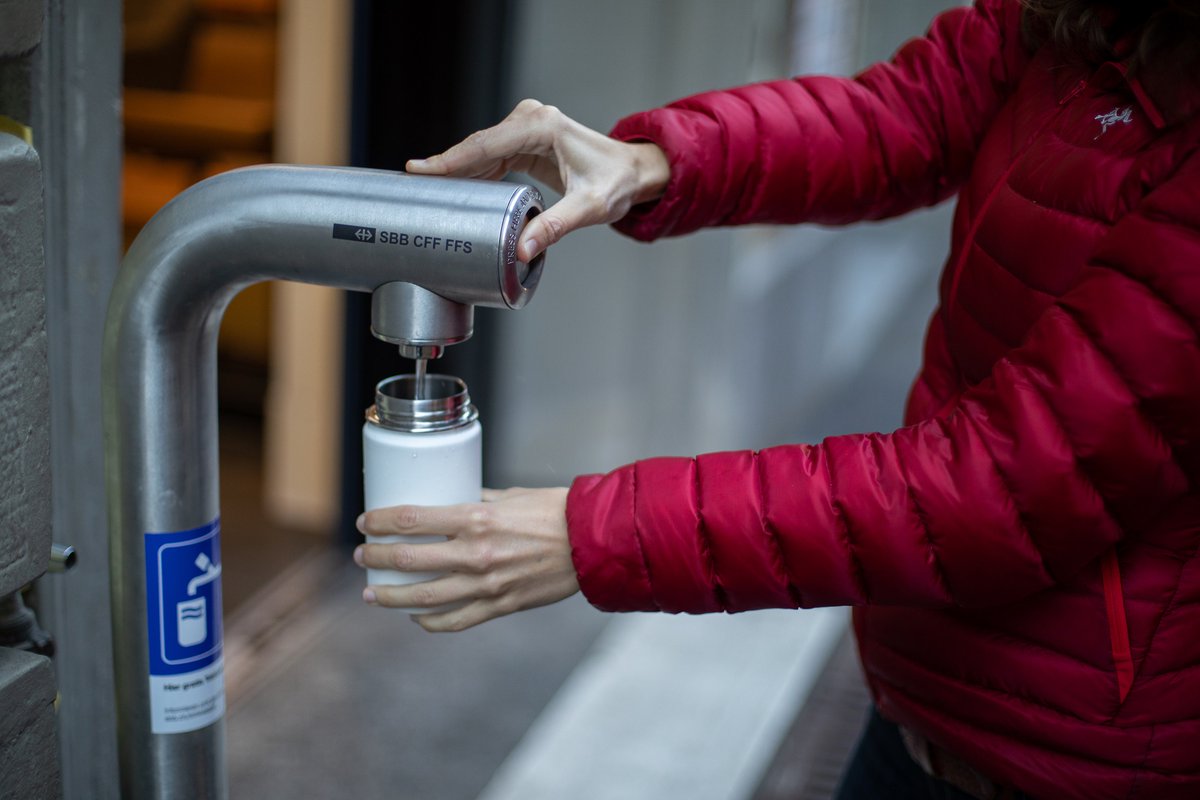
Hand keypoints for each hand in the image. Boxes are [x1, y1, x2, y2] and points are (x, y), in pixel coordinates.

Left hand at [355, 486, 579, 631]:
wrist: (592, 543)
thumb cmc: (554, 512)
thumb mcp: (510, 495)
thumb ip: (479, 500)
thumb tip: (455, 497)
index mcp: (475, 519)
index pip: (411, 520)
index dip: (380, 521)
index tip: (365, 522)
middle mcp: (475, 553)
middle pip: (407, 560)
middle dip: (375, 558)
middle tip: (362, 556)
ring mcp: (486, 585)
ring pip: (422, 598)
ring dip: (389, 596)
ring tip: (371, 593)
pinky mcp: (499, 606)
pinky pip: (454, 621)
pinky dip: (429, 621)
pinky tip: (415, 615)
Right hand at [406, 99, 669, 261]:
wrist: (633, 172)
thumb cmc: (616, 183)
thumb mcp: (589, 207)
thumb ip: (555, 226)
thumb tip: (523, 249)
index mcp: (542, 127)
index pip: (486, 145)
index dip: (451, 160)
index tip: (419, 171)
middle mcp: (531, 120)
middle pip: (477, 146)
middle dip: (445, 166)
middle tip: (412, 186)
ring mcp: (526, 129)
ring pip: (480, 152)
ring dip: (456, 171)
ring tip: (425, 191)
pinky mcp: (524, 142)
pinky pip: (490, 157)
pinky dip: (473, 173)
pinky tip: (454, 189)